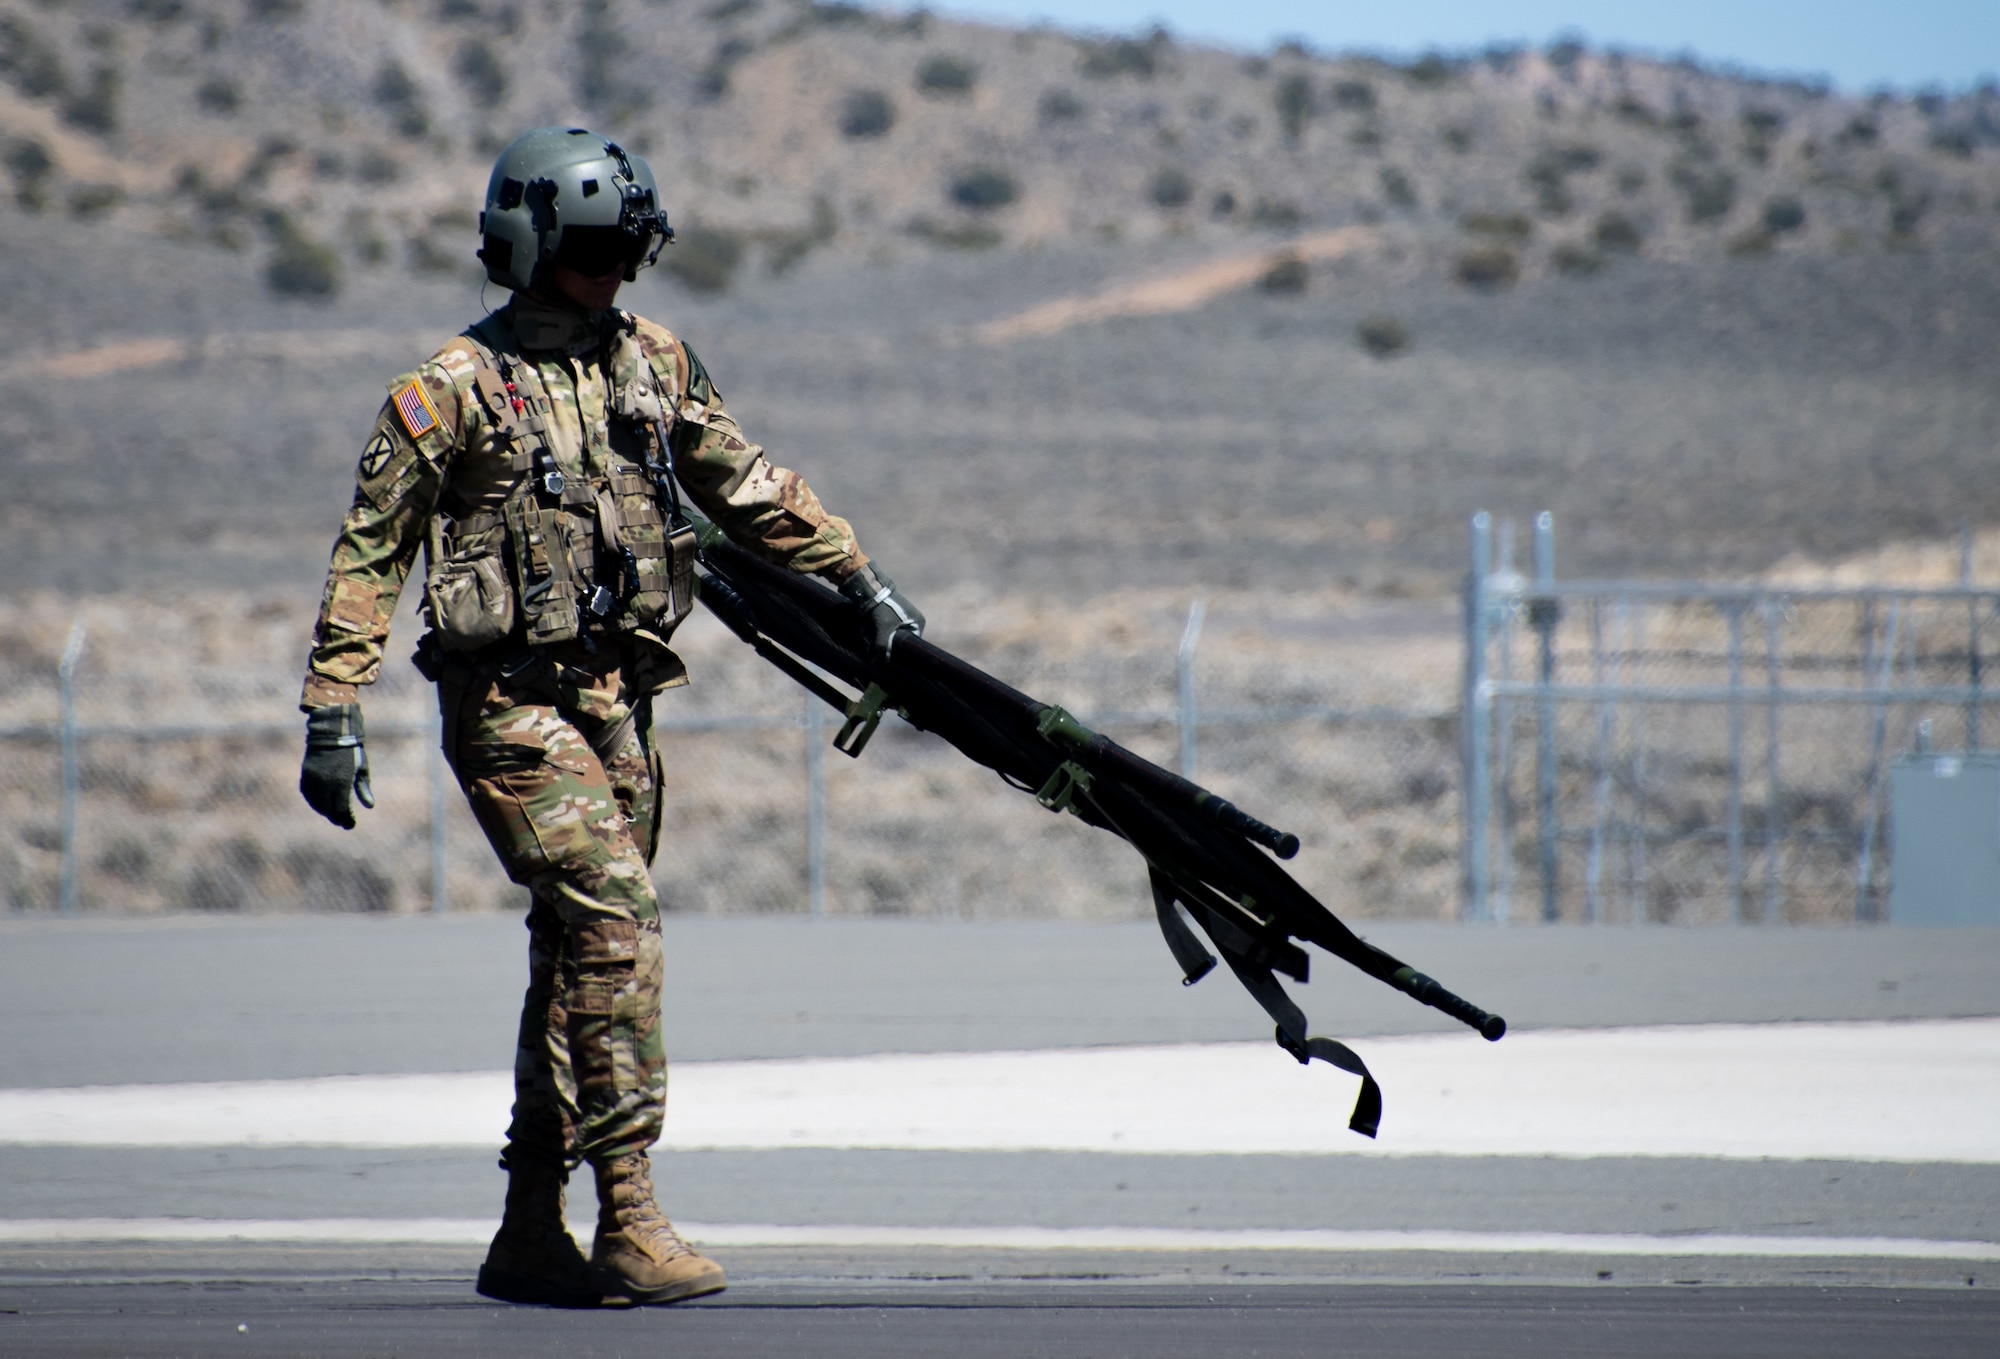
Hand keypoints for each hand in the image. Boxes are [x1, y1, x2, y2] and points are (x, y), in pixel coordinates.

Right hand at [300, 704, 375, 828]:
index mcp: (342, 782)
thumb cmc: (352, 751)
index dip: (347, 820)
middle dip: (337, 818)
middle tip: (344, 822)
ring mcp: (314, 780)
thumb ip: (363, 788)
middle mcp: (326, 783)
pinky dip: (315, 802)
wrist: (332, 733)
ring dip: (325, 812)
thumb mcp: (361, 768)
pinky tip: (321, 805)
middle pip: (329, 810)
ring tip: (334, 815)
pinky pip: (308, 795)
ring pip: (317, 805)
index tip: (351, 824)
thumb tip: (369, 806)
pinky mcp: (306, 776)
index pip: (343, 810)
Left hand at [838, 563, 924, 656]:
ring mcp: (903, 615)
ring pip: (890, 635)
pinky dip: (876, 630)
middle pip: (898, 641)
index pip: (909, 646)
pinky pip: (885, 628)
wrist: (871, 589)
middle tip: (873, 645)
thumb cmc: (882, 608)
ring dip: (879, 636)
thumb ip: (882, 648)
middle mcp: (913, 619)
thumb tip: (880, 664)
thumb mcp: (883, 630)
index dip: (897, 653)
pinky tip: (868, 628)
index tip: (885, 656)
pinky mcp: (892, 612)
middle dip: (885, 643)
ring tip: (868, 632)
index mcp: (918, 623)